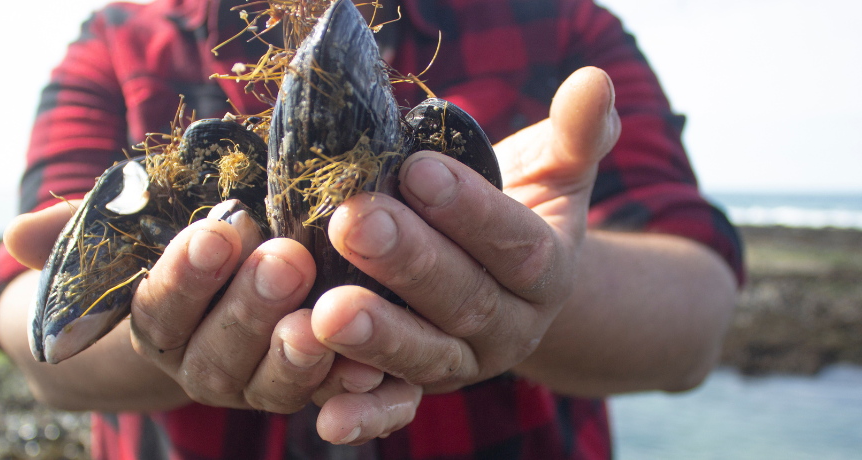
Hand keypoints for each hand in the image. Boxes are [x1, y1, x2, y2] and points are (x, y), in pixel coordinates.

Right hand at [6, 199, 358, 412]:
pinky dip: (350, 388)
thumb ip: (86, 229)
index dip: (185, 275)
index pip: (160, 308)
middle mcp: (204, 365)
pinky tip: (375, 370)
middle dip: (248, 307)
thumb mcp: (137, 228)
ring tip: (321, 322)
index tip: (215, 229)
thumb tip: (17, 233)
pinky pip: (330, 399)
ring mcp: (258, 383)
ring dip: (296, 357)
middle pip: (217, 351)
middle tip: (285, 258)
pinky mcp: (311, 388)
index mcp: (159, 325)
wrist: (228, 286)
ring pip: (272, 384)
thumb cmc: (182, 246)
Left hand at [308, 66, 620, 443]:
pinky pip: (396, 406)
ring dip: (380, 337)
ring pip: (428, 356)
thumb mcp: (554, 172)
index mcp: (547, 272)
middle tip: (354, 221)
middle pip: (465, 299)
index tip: (415, 168)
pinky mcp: (423, 389)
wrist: (509, 283)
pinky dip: (365, 414)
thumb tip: (594, 81)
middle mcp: (511, 326)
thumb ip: (574, 134)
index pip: (515, 244)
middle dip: (409, 263)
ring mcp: (466, 363)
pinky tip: (326, 413)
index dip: (470, 211)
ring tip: (328, 310)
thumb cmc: (520, 209)